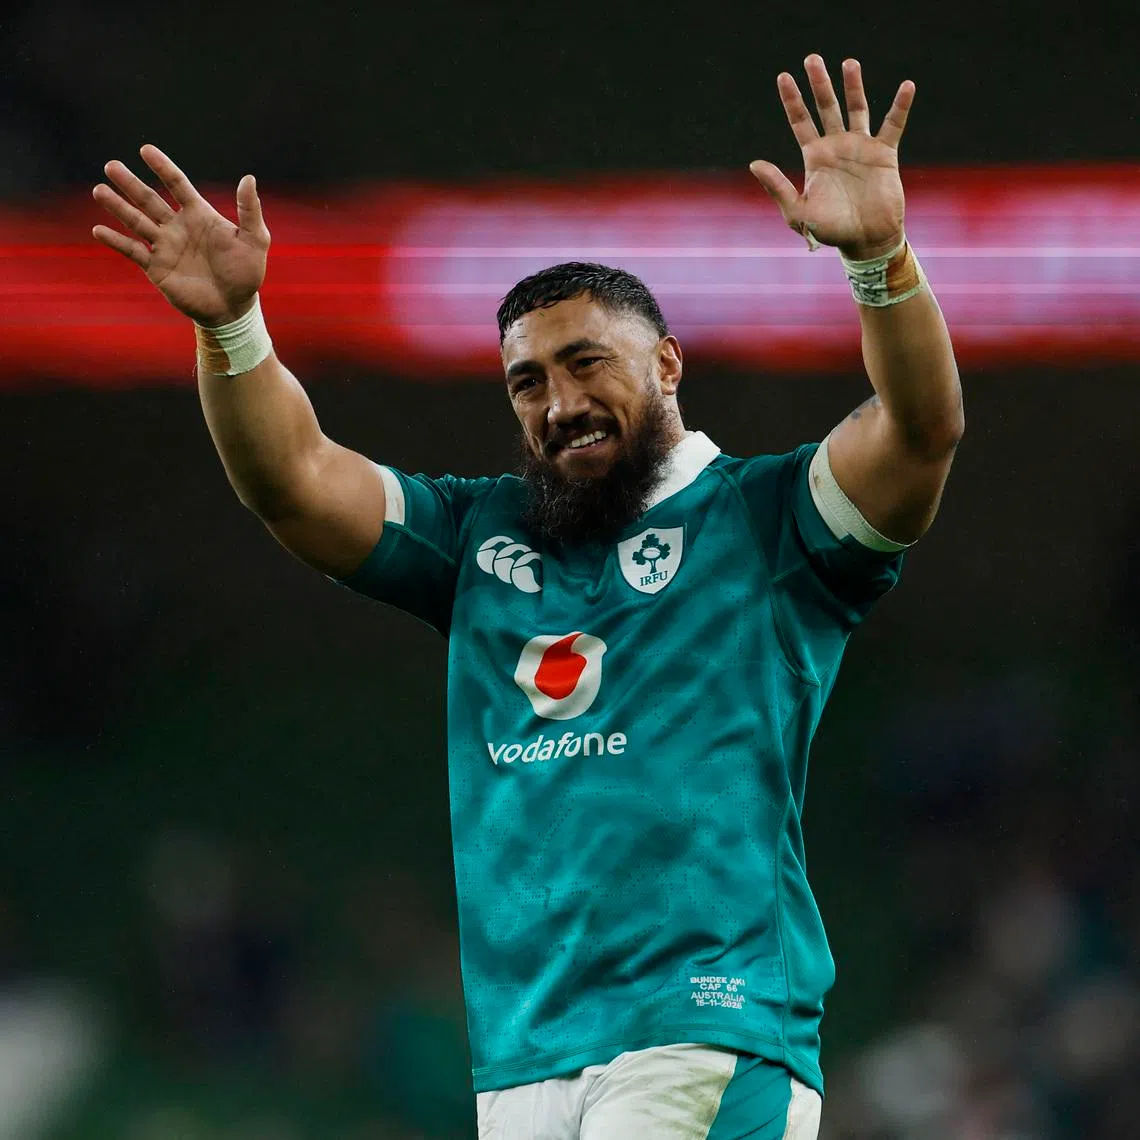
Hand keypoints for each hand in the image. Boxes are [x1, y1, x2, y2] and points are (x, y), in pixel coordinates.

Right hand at [92, 144, 269, 326]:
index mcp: (199, 215)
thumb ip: (249, 210)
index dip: (163, 167)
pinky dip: (116, 241)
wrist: (234, 307)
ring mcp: (165, 246)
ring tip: (99, 190)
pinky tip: (99, 230)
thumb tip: (249, 178)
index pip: (177, 185)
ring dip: (118, 206)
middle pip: (149, 199)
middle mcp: (178, 227)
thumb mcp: (255, 240)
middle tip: (111, 166)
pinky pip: (133, 251)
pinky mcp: (156, 267)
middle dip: (130, 183)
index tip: (146, 150)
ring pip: (136, 221)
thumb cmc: (247, 273)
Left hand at [749, 55, 912, 260]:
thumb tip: (755, 163)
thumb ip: (778, 187)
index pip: (800, 121)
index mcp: (814, 158)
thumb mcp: (798, 213)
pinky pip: (893, 125)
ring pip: (857, 108)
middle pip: (826, 107)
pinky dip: (900, 106)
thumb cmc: (830, 232)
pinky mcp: (885, 154)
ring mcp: (861, 148)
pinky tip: (907, 86)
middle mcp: (836, 147)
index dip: (792, 100)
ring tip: (849, 63)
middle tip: (812, 58)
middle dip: (819, 84)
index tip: (783, 77)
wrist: (865, 241)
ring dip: (853, 86)